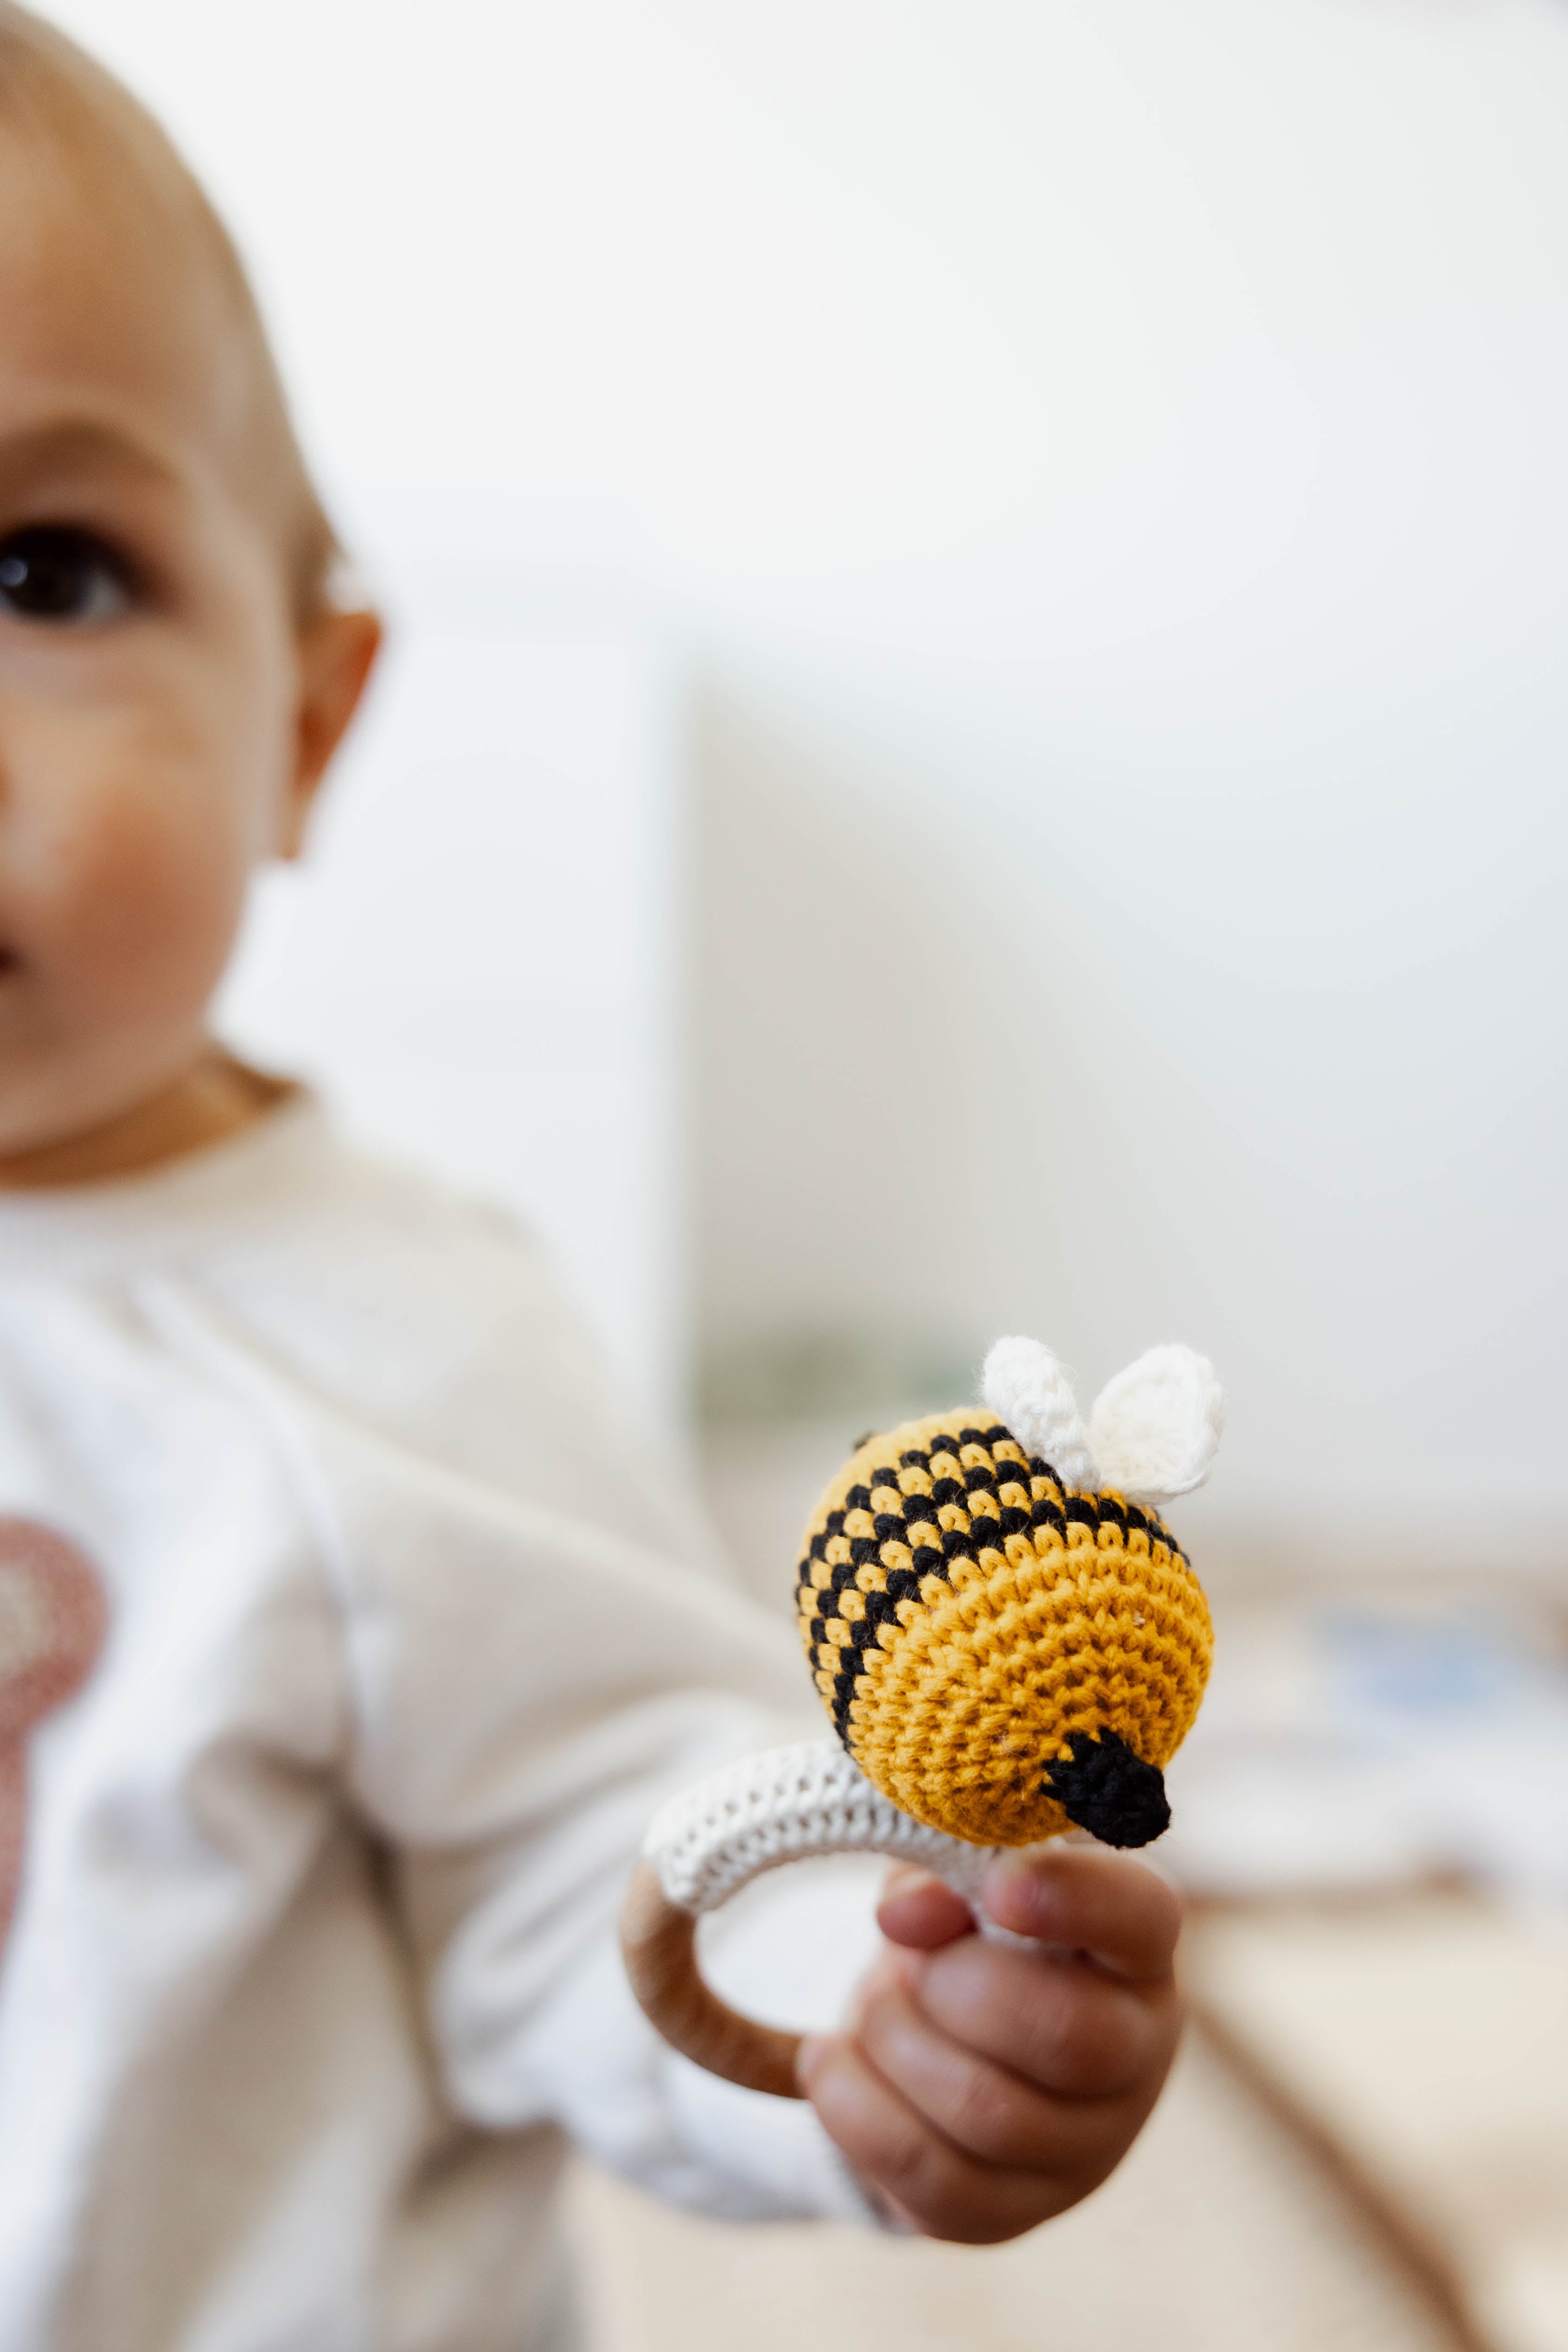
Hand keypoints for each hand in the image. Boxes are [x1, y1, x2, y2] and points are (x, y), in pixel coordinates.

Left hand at [796, 1846, 1182, 2243]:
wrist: (953, 2046)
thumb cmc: (973, 1944)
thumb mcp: (957, 1888)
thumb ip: (941, 1877)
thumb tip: (906, 1913)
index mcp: (1135, 1953)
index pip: (1139, 1920)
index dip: (1071, 1899)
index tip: (998, 1883)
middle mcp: (1135, 2060)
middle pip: (1063, 2036)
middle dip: (954, 1986)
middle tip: (908, 1962)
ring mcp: (1083, 2153)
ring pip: (989, 2114)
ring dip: (896, 2043)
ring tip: (874, 2007)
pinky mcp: (1009, 2214)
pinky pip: (929, 2177)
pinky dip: (855, 2108)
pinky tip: (831, 2057)